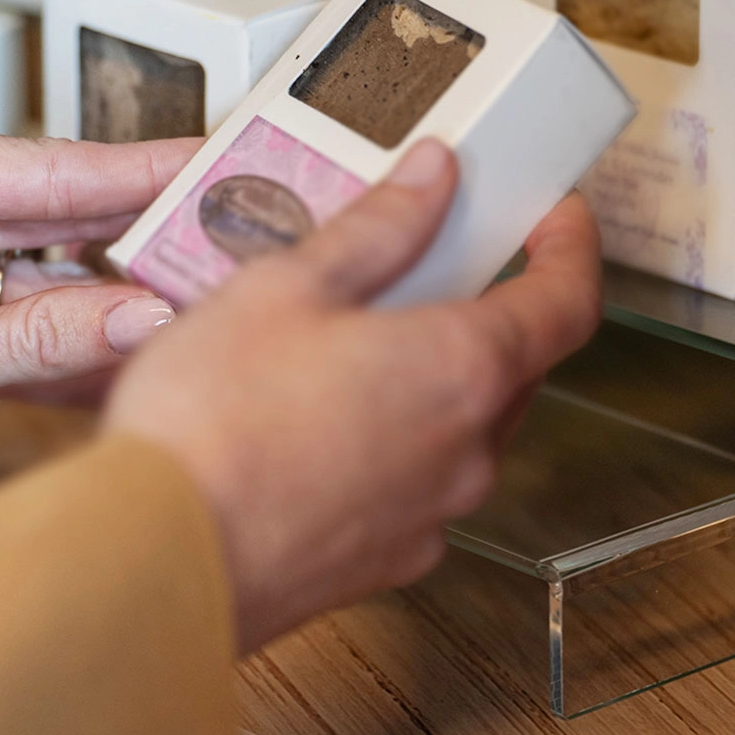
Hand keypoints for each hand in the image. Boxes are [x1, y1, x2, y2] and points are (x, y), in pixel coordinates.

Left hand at [0, 108, 196, 540]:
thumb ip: (31, 340)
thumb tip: (141, 318)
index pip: (46, 167)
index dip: (142, 173)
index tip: (218, 167)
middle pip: (57, 210)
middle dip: (143, 231)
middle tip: (231, 233)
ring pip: (47, 267)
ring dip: (116, 293)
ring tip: (203, 294)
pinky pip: (19, 318)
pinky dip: (69, 342)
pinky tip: (131, 353)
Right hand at [102, 140, 601, 653]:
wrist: (161, 559)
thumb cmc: (212, 421)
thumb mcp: (286, 287)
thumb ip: (378, 227)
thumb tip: (434, 176)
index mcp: (458, 367)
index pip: (567, 301)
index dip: (573, 249)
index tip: (558, 219)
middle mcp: (465, 450)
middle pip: (515, 363)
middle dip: (489, 310)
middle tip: (431, 271)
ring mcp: (431, 514)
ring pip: (463, 426)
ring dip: (434, 380)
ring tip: (351, 350)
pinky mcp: (388, 559)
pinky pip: (418, 483)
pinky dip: (396, 442)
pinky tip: (319, 427)